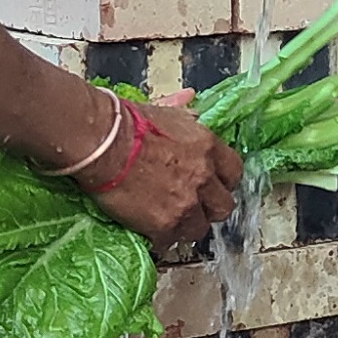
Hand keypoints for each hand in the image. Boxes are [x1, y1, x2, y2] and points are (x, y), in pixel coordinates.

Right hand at [84, 91, 242, 248]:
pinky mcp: (165, 223)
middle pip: (224, 206)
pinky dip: (163, 236)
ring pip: (200, 228)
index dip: (222, 182)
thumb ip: (182, 112)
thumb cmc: (127, 123)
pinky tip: (151, 228)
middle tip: (193, 206)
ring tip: (170, 219)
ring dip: (187, 225)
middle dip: (210, 208)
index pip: (235, 173)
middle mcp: (203, 177)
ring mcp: (187, 203)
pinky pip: (173, 239)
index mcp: (208, 147)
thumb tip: (188, 97)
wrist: (103, 143)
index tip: (211, 185)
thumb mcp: (163, 111)